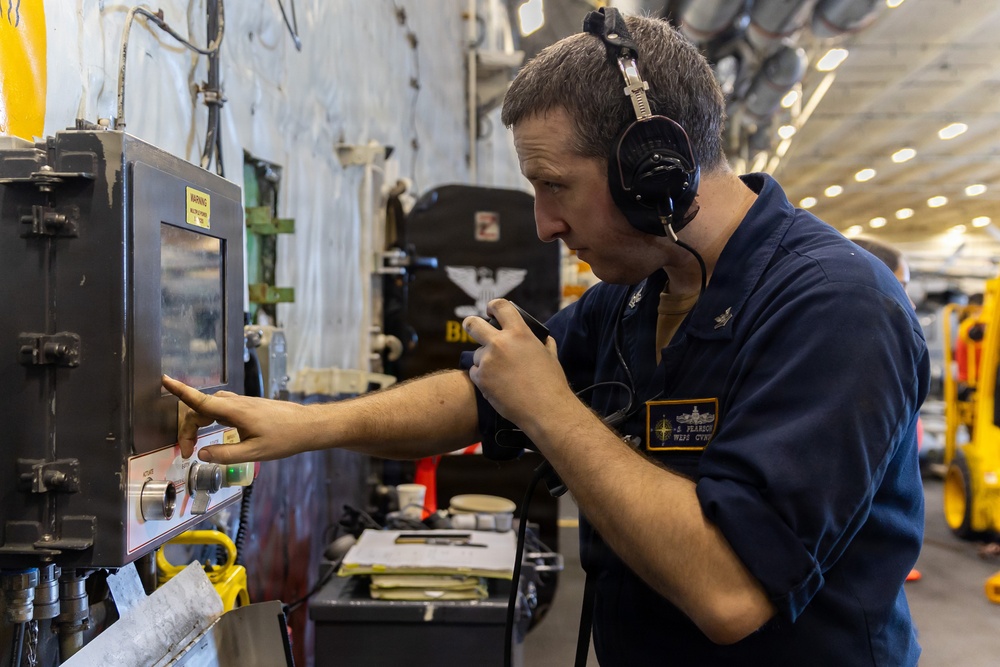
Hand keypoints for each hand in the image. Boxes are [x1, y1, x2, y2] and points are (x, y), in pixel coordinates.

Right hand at [161, 375, 311, 462]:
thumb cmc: (285, 438)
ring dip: (198, 422)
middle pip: (200, 408)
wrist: (308, 426)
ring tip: (195, 444)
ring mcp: (243, 403)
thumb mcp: (254, 453)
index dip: (180, 390)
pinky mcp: (249, 407)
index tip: (164, 380)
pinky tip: (214, 431)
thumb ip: (226, 454)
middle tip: (186, 452)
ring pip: (211, 407)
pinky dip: (210, 418)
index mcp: (235, 411)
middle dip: (187, 427)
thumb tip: (201, 454)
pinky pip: (222, 408)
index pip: (201, 400)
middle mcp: (236, 403)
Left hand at [463, 299, 571, 428]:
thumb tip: (542, 338)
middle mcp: (500, 343)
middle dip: (470, 324)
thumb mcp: (550, 356)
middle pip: (472, 324)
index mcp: (519, 333)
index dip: (492, 306)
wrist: (545, 410)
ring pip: (477, 354)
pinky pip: (475, 372)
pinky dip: (483, 377)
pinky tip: (497, 385)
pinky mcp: (481, 378)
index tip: (490, 310)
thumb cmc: (551, 383)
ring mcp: (488, 360)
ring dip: (485, 361)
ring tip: (502, 375)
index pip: (500, 306)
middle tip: (472, 328)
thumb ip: (543, 343)